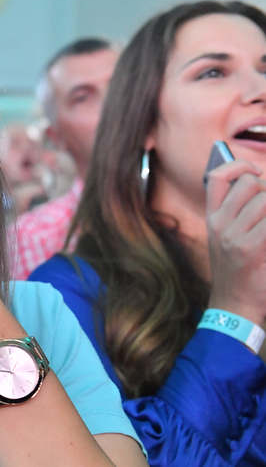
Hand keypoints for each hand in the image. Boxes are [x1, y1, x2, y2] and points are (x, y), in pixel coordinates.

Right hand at [206, 159, 265, 324]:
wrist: (234, 308)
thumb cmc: (236, 272)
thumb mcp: (225, 240)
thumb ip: (238, 213)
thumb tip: (261, 186)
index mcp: (213, 219)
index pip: (218, 178)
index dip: (238, 166)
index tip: (255, 171)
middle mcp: (220, 224)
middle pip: (251, 183)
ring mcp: (234, 236)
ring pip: (265, 199)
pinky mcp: (252, 248)